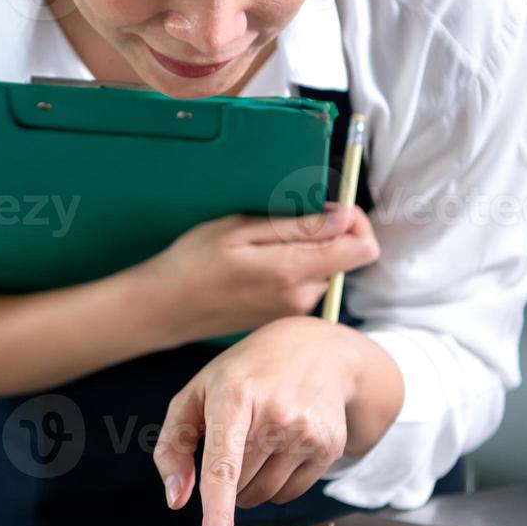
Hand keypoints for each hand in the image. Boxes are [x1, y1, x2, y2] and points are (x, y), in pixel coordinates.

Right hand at [131, 206, 379, 347]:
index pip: (363, 249)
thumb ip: (298, 227)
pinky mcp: (282, 318)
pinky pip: (302, 285)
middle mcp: (302, 298)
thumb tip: (344, 218)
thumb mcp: (241, 229)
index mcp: (294, 272)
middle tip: (273, 226)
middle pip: (341, 256)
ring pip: (321, 270)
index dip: (354, 222)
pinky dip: (289, 270)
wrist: (163, 309)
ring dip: (301, 253)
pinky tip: (253, 269)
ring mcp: (292, 311)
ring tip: (256, 249)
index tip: (329, 208)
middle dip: (320, 235)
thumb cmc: (193, 263)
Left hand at [152, 317, 403, 525]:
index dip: (217, 512)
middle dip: (227, 478)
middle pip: (238, 488)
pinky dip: (277, 483)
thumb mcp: (196, 394)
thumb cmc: (244, 375)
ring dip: (251, 485)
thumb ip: (173, 447)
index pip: (223, 465)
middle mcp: (276, 414)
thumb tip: (176, 500)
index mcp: (235, 396)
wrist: (316, 350)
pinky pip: (290, 494)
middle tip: (236, 439)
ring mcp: (307, 432)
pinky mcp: (330, 446)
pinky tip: (283, 447)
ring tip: (259, 440)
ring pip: (263, 496)